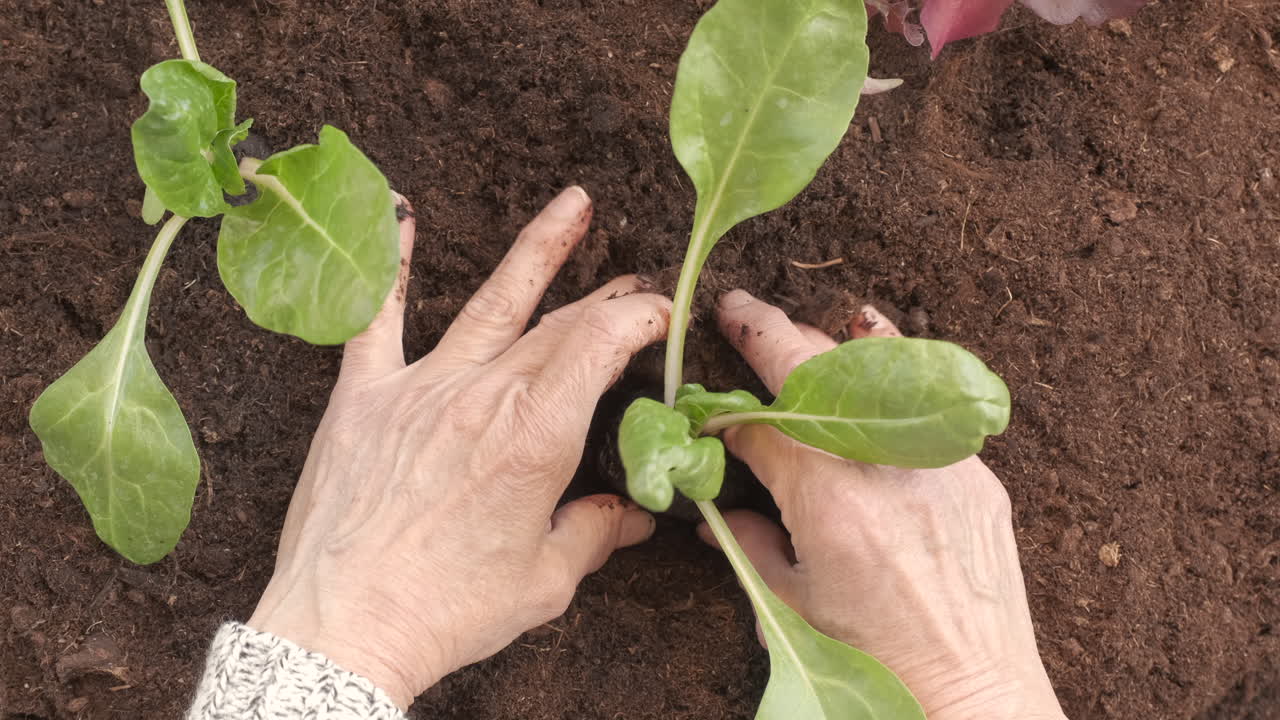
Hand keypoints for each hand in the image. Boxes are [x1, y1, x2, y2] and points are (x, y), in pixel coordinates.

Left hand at [248, 187, 670, 708]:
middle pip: (558, 324)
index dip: (640, 318)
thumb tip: (631, 515)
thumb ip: (594, 535)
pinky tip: (399, 213)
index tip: (661, 316)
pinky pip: (376, 318)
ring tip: (573, 204)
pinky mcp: (364, 398)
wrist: (344, 629)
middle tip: (635, 280)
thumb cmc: (446, 612)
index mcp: (536, 437)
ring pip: (489, 302)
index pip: (601, 344)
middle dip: (605, 296)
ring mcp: (420, 389)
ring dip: (537, 250)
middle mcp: (483, 397)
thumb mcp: (543, 583)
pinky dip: (388, 265)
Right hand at [701, 290, 1066, 719]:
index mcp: (829, 500)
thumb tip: (720, 515)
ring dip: (833, 342)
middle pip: (816, 372)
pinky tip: (876, 349)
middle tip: (739, 310)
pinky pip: (926, 403)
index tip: (707, 401)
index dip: (726, 410)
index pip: (762, 425)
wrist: (971, 692)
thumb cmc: (875, 662)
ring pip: (880, 371)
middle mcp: (886, 466)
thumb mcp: (791, 605)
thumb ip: (749, 545)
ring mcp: (939, 463)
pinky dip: (895, 372)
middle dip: (769, 334)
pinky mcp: (975, 474)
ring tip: (802, 323)